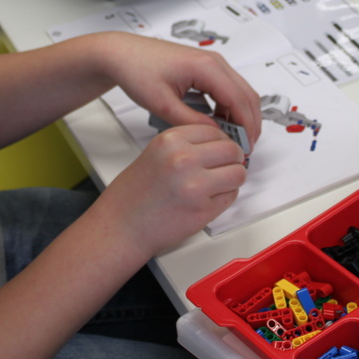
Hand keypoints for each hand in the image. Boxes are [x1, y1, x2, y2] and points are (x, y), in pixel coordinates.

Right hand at [95, 124, 246, 256]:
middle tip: (226, 166)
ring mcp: (195, 185)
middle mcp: (183, 159)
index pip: (215, 130)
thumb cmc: (134, 195)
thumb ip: (187, 145)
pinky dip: (225, 197)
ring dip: (233, 179)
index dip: (222, 141)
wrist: (120, 227)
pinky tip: (207, 199)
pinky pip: (231, 196)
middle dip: (233, 159)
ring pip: (238, 173)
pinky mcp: (203, 210)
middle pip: (232, 150)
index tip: (221, 149)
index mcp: (171, 141)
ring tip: (217, 184)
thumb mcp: (156, 153)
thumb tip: (220, 143)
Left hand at [99, 32, 261, 149]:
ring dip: (242, 115)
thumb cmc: (137, 70)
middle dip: (250, 123)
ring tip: (235, 139)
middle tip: (246, 147)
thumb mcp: (162, 103)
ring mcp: (212, 63)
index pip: (239, 100)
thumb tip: (214, 135)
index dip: (246, 127)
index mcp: (207, 67)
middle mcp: (215, 62)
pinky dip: (232, 107)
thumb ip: (191, 121)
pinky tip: (222, 124)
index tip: (246, 147)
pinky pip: (229, 88)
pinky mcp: (207, 67)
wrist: (121, 53)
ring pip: (241, 91)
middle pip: (247, 95)